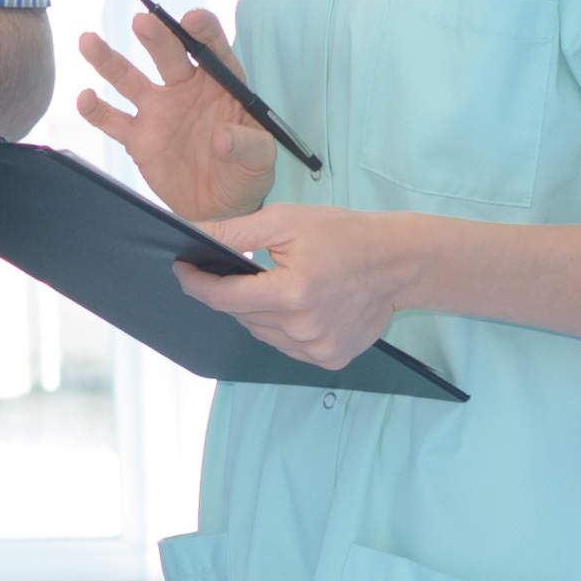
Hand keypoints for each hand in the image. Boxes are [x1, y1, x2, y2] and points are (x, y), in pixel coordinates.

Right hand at [74, 3, 275, 224]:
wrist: (219, 207)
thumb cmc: (246, 173)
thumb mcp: (261, 161)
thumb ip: (248, 146)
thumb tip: (221, 139)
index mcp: (221, 84)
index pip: (212, 48)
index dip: (203, 31)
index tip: (192, 20)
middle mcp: (186, 88)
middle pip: (169, 55)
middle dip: (157, 36)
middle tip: (143, 21)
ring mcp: (159, 111)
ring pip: (129, 79)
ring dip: (108, 60)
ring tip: (88, 41)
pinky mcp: (138, 138)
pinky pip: (113, 121)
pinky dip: (96, 110)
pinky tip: (85, 98)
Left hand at [173, 207, 418, 370]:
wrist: (398, 262)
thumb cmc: (343, 234)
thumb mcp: (286, 221)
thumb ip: (235, 233)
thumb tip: (191, 235)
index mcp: (291, 292)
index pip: (223, 297)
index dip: (196, 283)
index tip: (182, 269)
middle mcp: (303, 327)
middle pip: (241, 315)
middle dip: (234, 292)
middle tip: (247, 269)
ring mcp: (317, 348)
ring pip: (262, 333)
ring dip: (258, 312)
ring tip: (281, 286)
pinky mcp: (329, 359)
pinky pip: (286, 347)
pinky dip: (282, 328)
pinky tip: (301, 307)